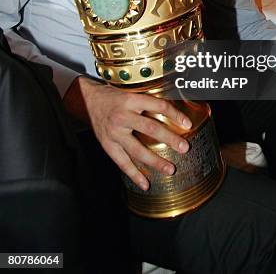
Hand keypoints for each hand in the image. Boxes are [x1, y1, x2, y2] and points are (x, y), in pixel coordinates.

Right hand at [65, 77, 191, 189]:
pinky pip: (122, 162)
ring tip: (170, 169)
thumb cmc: (113, 95)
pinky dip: (134, 174)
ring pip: (137, 149)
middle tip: (184, 148)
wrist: (87, 99)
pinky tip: (145, 184)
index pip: (158, 106)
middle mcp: (123, 116)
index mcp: (131, 100)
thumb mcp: (131, 92)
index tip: (187, 124)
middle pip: (150, 128)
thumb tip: (173, 111)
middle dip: (169, 139)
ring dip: (155, 161)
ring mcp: (114, 132)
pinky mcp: (107, 144)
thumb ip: (148, 101)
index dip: (174, 114)